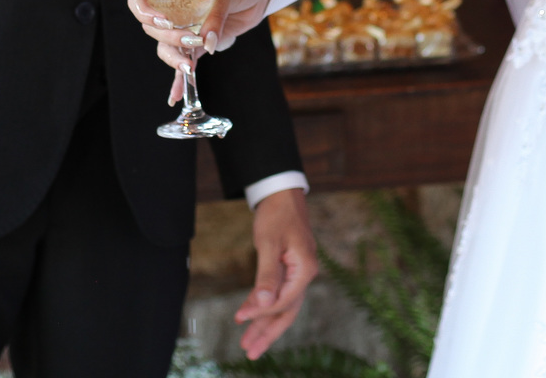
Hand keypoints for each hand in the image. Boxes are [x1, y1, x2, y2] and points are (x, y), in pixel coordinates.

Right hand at [127, 0, 276, 104]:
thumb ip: (215, 17)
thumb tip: (206, 43)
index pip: (140, 2)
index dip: (144, 13)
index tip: (163, 20)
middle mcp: (171, 11)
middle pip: (152, 30)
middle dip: (169, 38)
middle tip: (191, 39)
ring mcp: (182, 29)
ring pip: (165, 48)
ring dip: (174, 59)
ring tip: (189, 67)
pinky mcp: (197, 45)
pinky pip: (183, 62)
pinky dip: (179, 80)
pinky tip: (175, 96)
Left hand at [235, 188, 317, 359]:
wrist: (282, 194)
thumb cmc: (277, 215)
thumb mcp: (268, 243)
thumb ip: (267, 275)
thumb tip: (264, 303)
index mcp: (305, 270)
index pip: (283, 300)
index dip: (262, 311)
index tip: (240, 318)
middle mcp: (305, 275)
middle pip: (287, 311)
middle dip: (268, 332)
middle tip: (250, 352)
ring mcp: (299, 274)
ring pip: (284, 307)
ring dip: (267, 325)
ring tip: (249, 344)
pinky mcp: (290, 270)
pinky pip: (280, 295)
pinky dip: (266, 307)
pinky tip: (252, 316)